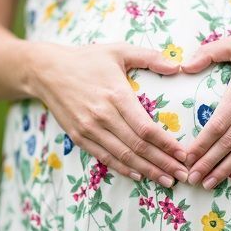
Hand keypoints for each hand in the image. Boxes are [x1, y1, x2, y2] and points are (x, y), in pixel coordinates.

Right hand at [32, 41, 189, 186]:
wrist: (46, 71)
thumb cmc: (87, 59)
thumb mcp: (118, 50)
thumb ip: (149, 57)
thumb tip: (177, 67)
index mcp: (116, 95)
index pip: (146, 127)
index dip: (166, 144)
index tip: (183, 154)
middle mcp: (102, 115)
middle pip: (138, 147)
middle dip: (163, 163)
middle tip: (183, 175)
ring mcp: (89, 129)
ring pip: (123, 156)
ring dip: (147, 171)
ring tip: (167, 180)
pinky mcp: (79, 137)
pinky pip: (104, 157)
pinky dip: (123, 169)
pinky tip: (139, 176)